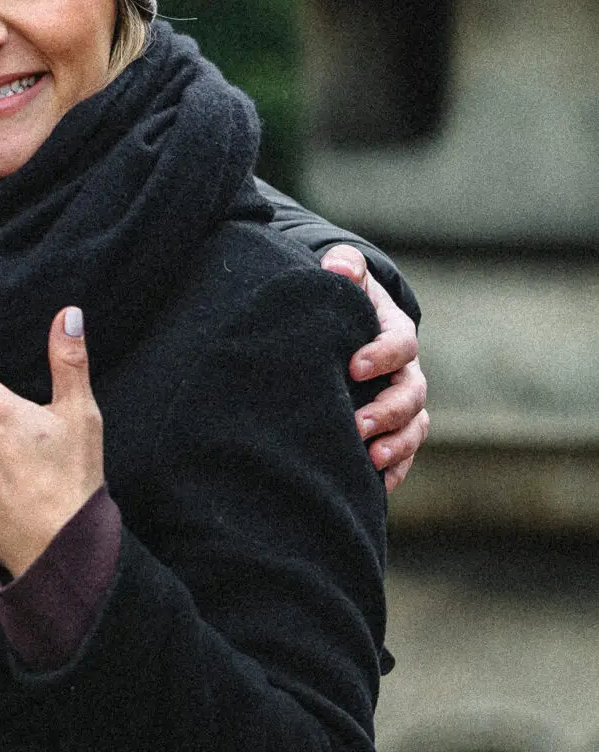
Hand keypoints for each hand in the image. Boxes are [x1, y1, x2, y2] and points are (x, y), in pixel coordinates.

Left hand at [319, 246, 429, 492]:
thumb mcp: (344, 274)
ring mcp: (400, 402)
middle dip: (388, 412)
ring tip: (372, 459)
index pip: (400, 345)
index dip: (381, 355)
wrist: (344, 325)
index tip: (351, 366)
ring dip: (397, 445)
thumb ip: (344, 266)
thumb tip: (339, 268)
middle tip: (358, 425)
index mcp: (395, 333)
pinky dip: (394, 470)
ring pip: (413, 427)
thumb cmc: (342, 299)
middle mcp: (405, 372)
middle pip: (411, 394)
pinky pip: (402, 454)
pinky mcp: (390, 428)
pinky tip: (375, 485)